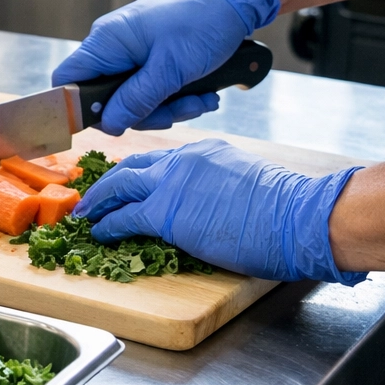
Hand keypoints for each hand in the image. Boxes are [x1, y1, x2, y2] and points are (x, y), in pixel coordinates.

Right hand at [52, 0, 280, 134]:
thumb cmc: (202, 20)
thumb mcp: (171, 68)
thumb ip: (137, 99)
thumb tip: (108, 126)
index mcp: (106, 42)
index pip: (68, 81)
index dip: (78, 108)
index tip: (111, 123)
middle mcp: (112, 48)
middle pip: (107, 99)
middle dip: (144, 112)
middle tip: (177, 112)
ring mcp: (132, 53)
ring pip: (134, 98)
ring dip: (168, 107)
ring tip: (202, 100)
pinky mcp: (151, 58)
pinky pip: (152, 88)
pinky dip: (177, 97)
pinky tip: (203, 94)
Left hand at [76, 138, 363, 283]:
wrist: (298, 218)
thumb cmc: (285, 211)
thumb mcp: (245, 183)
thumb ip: (217, 185)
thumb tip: (205, 205)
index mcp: (204, 152)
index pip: (159, 159)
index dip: (137, 173)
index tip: (124, 183)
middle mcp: (183, 160)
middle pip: (131, 167)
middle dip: (107, 182)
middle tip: (91, 195)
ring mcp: (171, 184)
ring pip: (120, 186)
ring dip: (98, 201)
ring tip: (85, 214)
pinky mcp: (165, 212)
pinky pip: (125, 217)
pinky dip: (107, 224)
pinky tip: (99, 232)